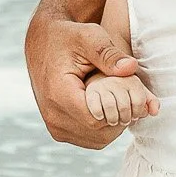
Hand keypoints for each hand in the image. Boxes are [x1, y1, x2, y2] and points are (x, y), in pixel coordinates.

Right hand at [29, 18, 154, 146]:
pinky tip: (110, 109)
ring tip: (120, 102)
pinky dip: (103, 129)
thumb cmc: (68, 36)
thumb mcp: (89, 36)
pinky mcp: (57, 130)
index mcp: (59, 94)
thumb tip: (131, 67)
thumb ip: (110, 53)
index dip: (120, 110)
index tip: (131, 94)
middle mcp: (53, 115)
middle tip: (132, 99)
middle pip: (99, 132)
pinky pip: (88, 139)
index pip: (97, 119)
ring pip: (96, 140)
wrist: (43, 43)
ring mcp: (54, 126)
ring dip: (113, 125)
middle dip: (120, 118)